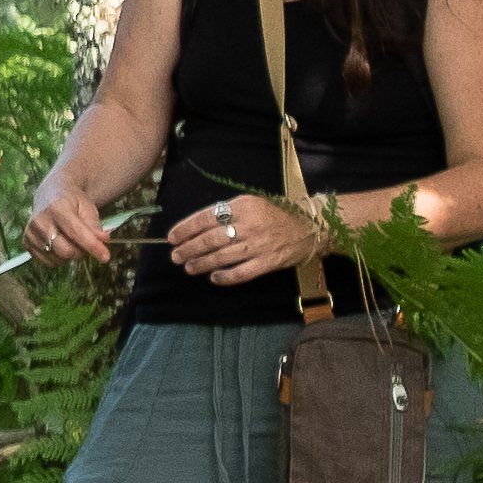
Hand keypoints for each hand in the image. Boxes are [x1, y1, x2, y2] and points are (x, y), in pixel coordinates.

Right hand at [19, 175, 126, 271]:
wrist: (50, 194)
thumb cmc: (73, 202)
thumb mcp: (88, 207)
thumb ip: (95, 225)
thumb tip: (104, 241)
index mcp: (56, 208)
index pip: (76, 233)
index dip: (92, 246)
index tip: (106, 257)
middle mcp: (39, 221)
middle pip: (65, 251)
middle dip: (82, 253)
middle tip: (88, 246)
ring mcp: (30, 233)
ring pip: (57, 259)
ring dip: (71, 255)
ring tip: (72, 242)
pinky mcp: (26, 243)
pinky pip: (48, 262)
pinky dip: (59, 258)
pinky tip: (61, 245)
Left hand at [166, 192, 321, 287]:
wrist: (309, 228)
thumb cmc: (274, 215)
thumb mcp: (251, 204)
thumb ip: (227, 212)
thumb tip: (196, 227)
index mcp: (243, 206)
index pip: (206, 217)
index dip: (186, 228)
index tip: (172, 237)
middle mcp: (250, 225)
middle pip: (211, 239)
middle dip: (189, 248)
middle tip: (176, 256)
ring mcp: (259, 245)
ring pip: (222, 256)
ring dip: (201, 263)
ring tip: (188, 267)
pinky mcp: (268, 262)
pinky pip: (242, 272)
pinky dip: (225, 277)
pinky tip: (213, 278)